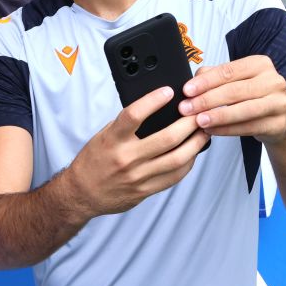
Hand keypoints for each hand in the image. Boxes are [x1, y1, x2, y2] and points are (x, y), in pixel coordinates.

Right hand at [63, 86, 206, 215]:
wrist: (82, 194)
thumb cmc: (94, 161)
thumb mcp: (104, 136)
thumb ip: (126, 125)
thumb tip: (154, 108)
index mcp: (112, 140)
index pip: (134, 115)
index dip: (153, 100)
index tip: (169, 91)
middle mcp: (126, 158)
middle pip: (167, 138)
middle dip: (188, 123)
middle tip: (198, 112)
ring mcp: (138, 177)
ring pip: (177, 159)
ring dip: (195, 144)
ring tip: (203, 132)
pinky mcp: (146, 190)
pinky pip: (174, 176)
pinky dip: (188, 163)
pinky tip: (192, 153)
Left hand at [177, 55, 285, 142]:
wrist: (279, 120)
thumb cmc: (252, 96)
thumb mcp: (236, 81)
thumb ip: (214, 77)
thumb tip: (193, 81)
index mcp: (260, 64)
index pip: (228, 71)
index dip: (206, 81)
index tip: (186, 91)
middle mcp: (273, 80)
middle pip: (234, 90)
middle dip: (206, 100)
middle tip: (186, 109)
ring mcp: (279, 102)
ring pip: (243, 110)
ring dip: (217, 116)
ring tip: (198, 121)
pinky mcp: (279, 123)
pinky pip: (248, 127)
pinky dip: (227, 130)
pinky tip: (212, 131)